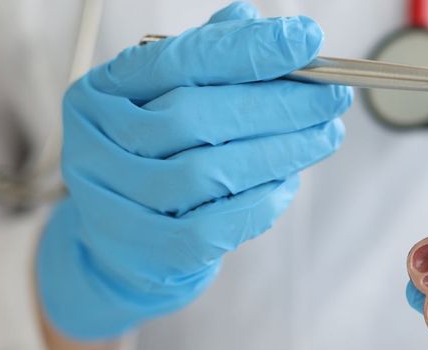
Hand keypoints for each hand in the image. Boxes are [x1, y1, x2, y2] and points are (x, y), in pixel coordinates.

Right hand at [36, 2, 351, 339]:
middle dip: (277, 104)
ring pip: (208, 172)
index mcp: (102, 91)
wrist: (120, 245)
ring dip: (280, 152)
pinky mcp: (145, 251)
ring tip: (324, 136)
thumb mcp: (167, 99)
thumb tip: (254, 19)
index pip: (179, 60)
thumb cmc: (153, 158)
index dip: (248, 49)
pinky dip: (260, 202)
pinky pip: (213, 226)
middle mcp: (96, 143)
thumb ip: (208, 58)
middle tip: (331, 98)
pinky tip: (287, 183)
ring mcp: (114, 202)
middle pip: (195, 116)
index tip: (306, 41)